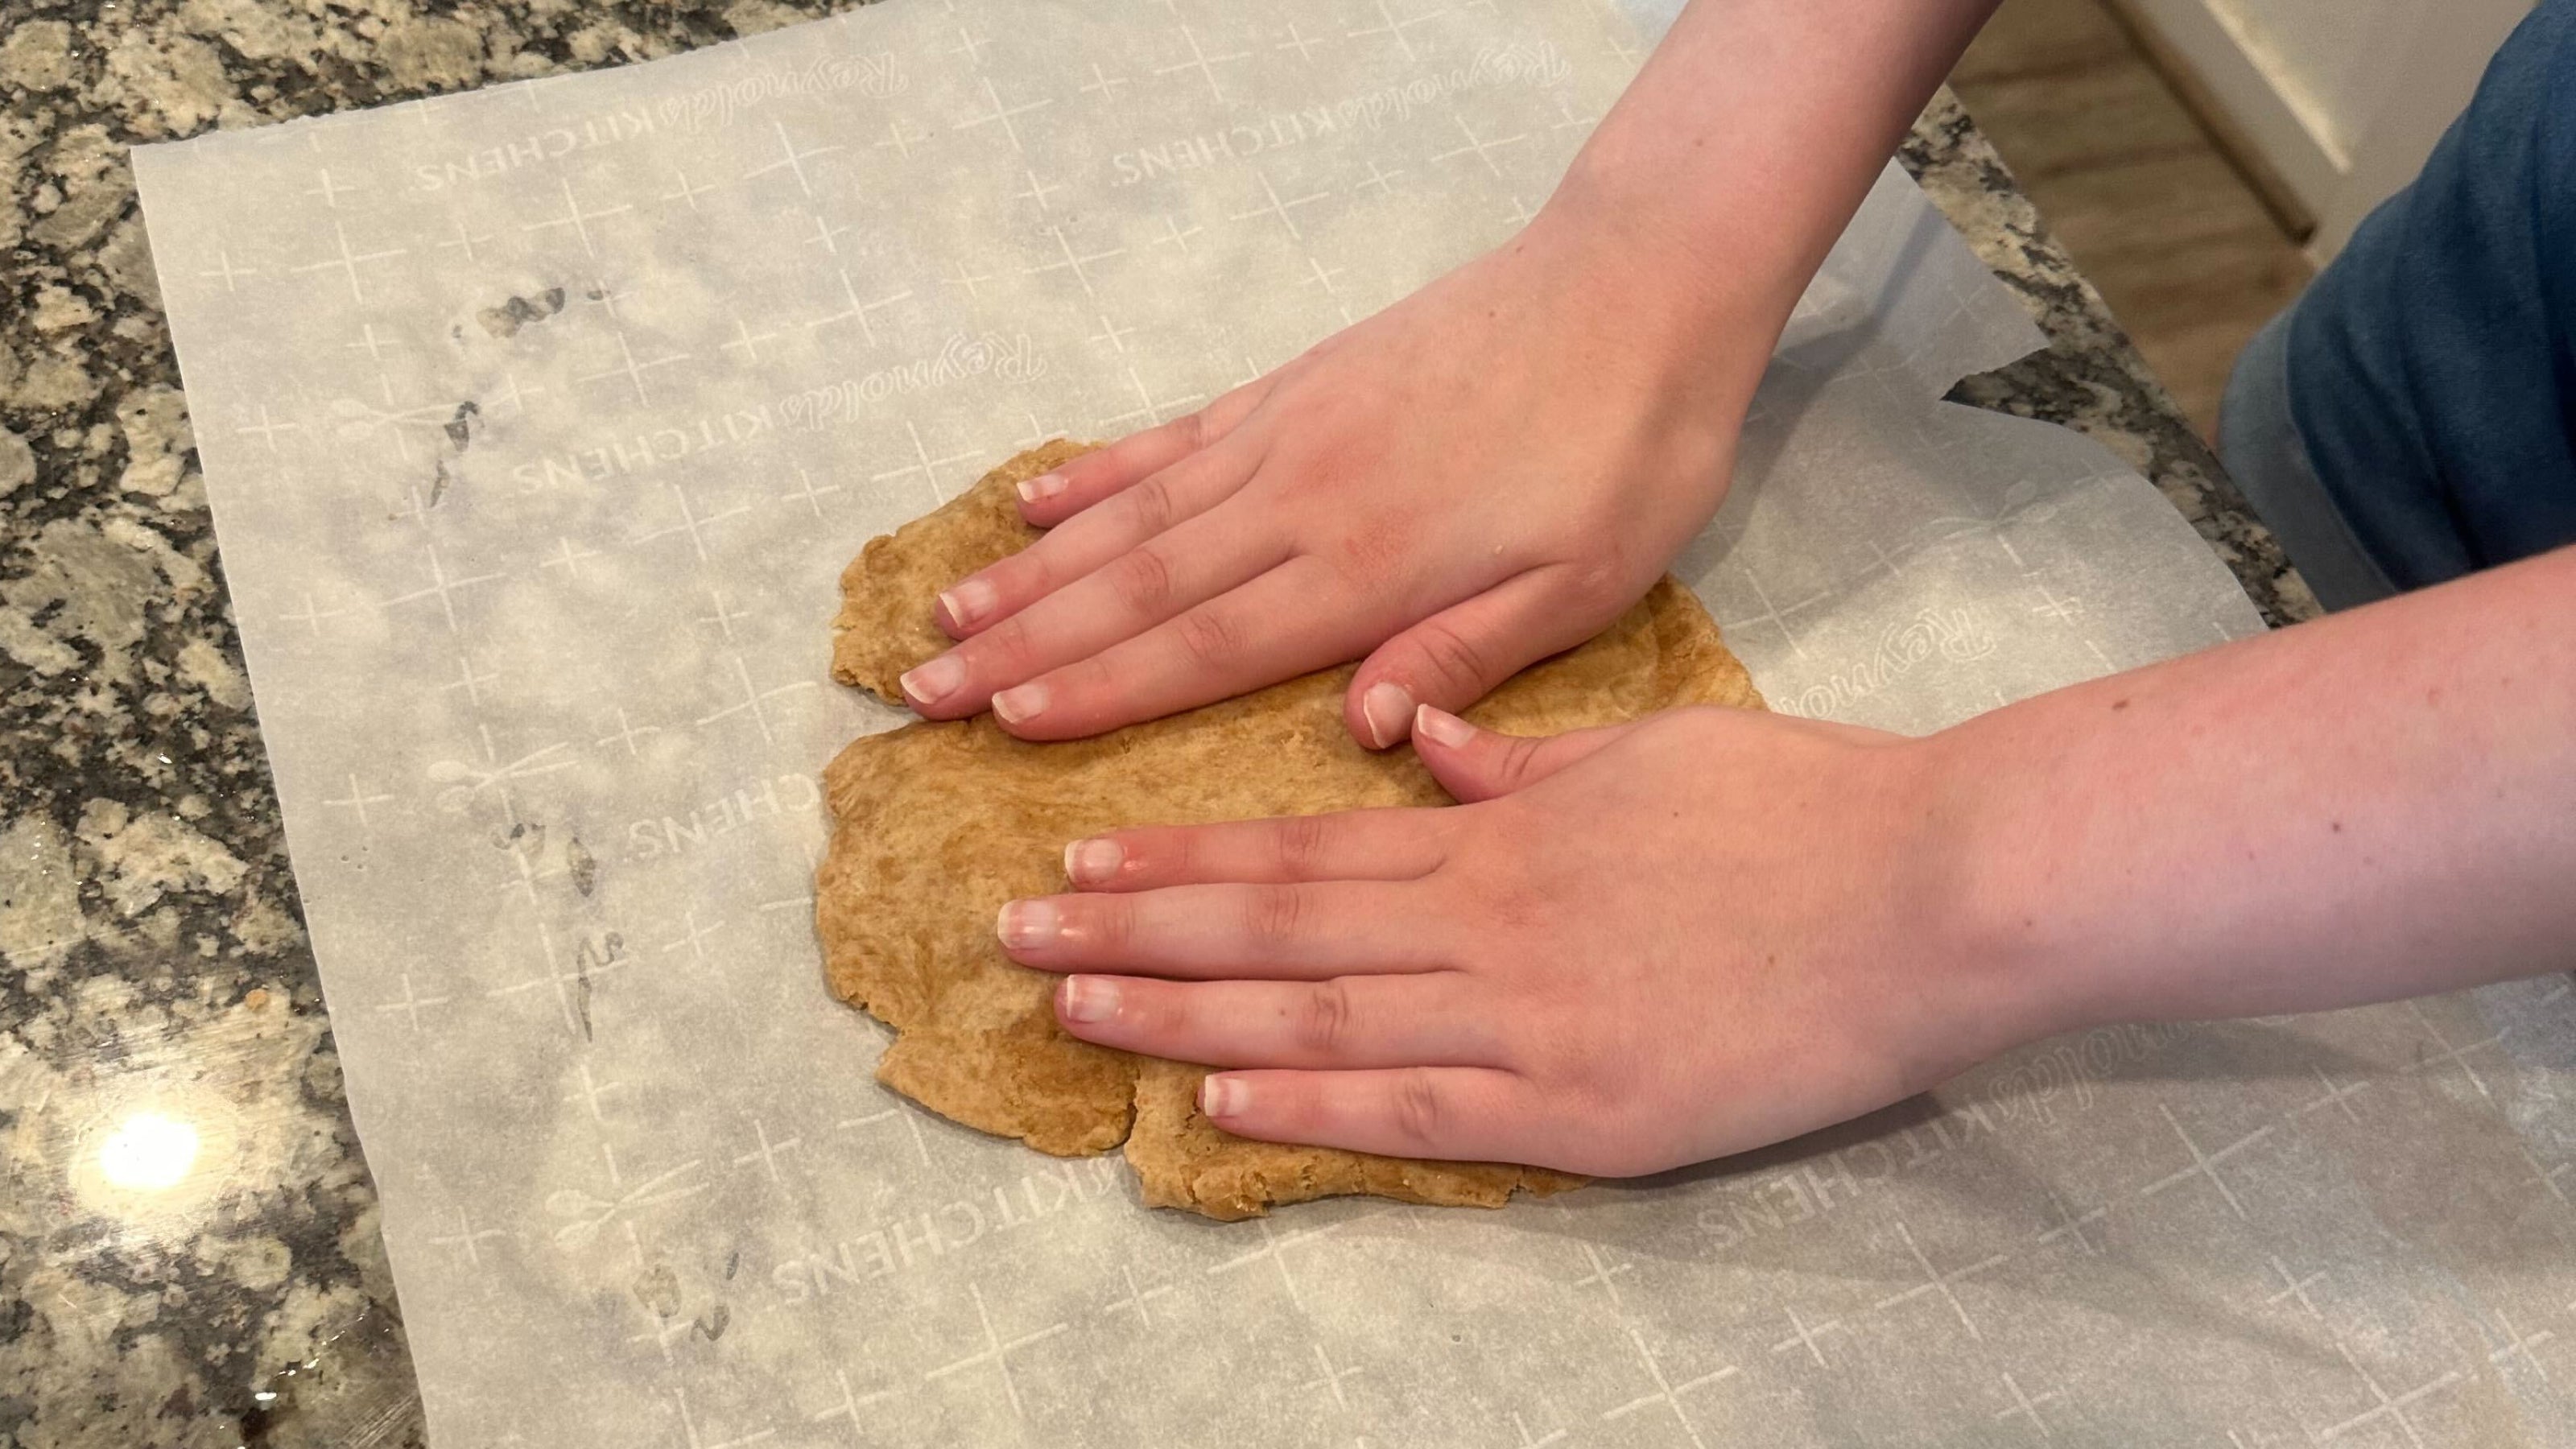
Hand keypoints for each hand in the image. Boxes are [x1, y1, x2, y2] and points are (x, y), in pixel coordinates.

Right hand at [896, 210, 1770, 746]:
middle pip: (1138, 587)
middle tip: (920, 687)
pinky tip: (1041, 499)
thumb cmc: (1628, 452)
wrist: (1638, 282)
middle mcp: (1302, 500)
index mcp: (1370, 570)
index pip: (1204, 648)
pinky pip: (1176, 438)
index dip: (1095, 690)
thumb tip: (1363, 733)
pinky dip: (1101, 473)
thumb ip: (1465, 655)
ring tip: (946, 609)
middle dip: (1022, 643)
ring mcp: (1289, 433)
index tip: (999, 721)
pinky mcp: (1299, 383)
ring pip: (1136, 516)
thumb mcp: (1585, 585)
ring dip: (1036, 569)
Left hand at [991, 704, 2047, 1176]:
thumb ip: (1512, 759)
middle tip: (1012, 934)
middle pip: (1277, 928)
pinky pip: (1420, 1110)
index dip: (1181, 859)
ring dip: (1181, 1012)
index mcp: (1497, 833)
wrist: (1933, 891)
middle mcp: (1485, 921)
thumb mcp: (1642, 750)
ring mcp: (1528, 1018)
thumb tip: (1405, 725)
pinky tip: (1218, 1099)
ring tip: (1070, 1007)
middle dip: (1135, 931)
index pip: (1301, 849)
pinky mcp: (1586, 1107)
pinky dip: (1312, 1106)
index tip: (1082, 858)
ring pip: (1318, 1015)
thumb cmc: (1799, 807)